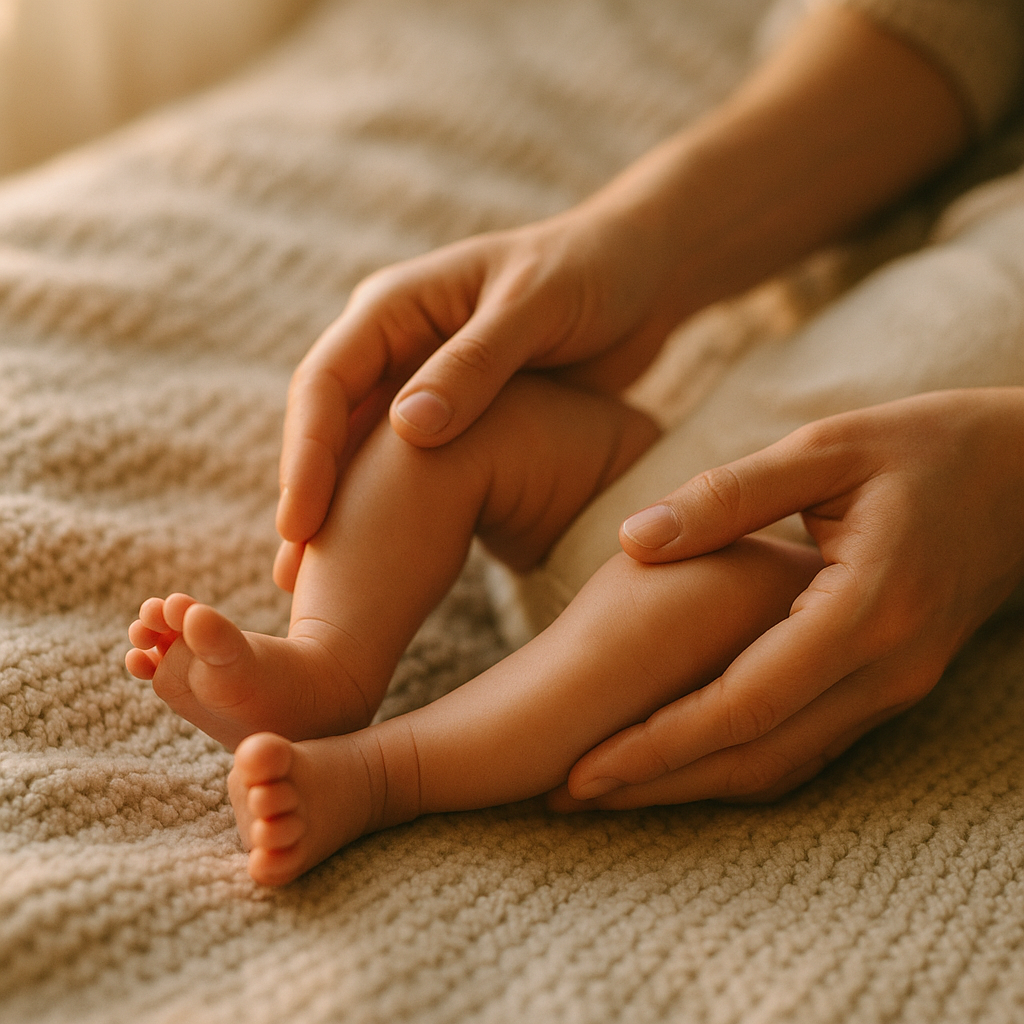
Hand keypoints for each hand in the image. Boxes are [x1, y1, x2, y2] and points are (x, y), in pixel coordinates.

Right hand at [274, 205, 685, 564]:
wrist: (640, 275)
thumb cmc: (593, 274)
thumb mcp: (537, 307)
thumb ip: (476, 363)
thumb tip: (408, 429)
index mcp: (397, 304)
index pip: (325, 380)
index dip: (307, 453)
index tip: (301, 523)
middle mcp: (395, 344)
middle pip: (328, 424)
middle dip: (309, 494)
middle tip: (297, 573)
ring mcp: (420, 380)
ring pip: (359, 452)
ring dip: (340, 511)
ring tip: (317, 583)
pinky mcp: (453, 414)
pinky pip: (406, 465)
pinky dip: (388, 509)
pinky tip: (383, 563)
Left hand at [553, 388, 1023, 808]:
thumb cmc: (921, 448)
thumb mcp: (823, 450)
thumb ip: (727, 495)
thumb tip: (633, 538)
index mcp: (865, 608)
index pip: (746, 701)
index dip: (660, 742)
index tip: (583, 767)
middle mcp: (886, 668)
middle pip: (758, 752)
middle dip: (660, 782)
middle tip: (568, 796)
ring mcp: (896, 686)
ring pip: (784, 763)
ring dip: (694, 784)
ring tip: (608, 791)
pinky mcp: (891, 685)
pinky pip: (810, 746)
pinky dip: (742, 764)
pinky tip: (685, 765)